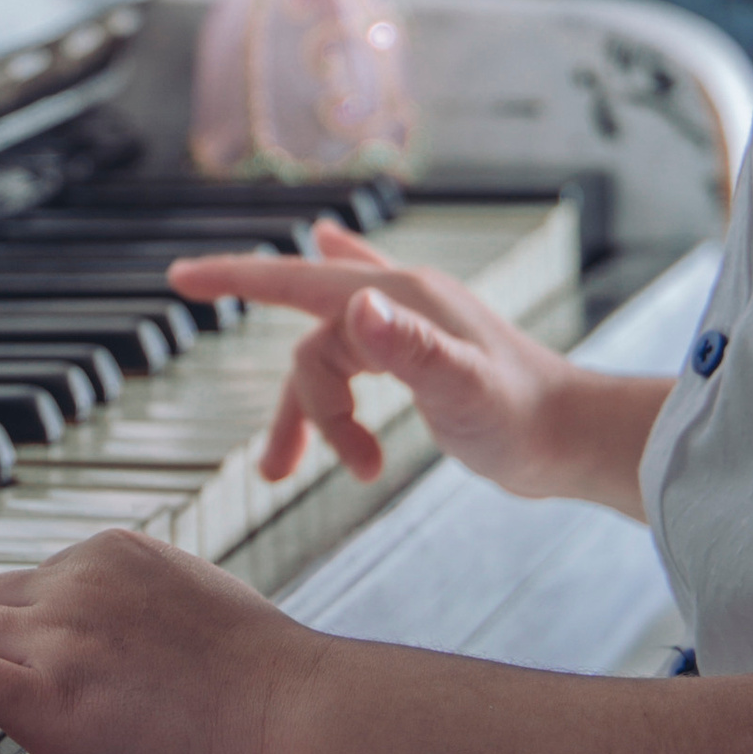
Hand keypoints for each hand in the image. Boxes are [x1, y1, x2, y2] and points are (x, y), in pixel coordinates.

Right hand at [168, 216, 600, 493]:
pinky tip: (334, 289)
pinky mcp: (417, 353)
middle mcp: (398, 302)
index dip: (237, 278)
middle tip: (287, 471)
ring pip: (329, 365)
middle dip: (301, 411)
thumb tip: (359, 307)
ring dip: (324, 423)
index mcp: (399, 299)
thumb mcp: (463, 389)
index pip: (298, 281)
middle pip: (312, 348)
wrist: (573, 438)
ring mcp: (408, 326)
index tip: (180, 278)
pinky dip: (333, 365)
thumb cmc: (525, 418)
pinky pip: (355, 346)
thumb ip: (412, 347)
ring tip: (349, 475)